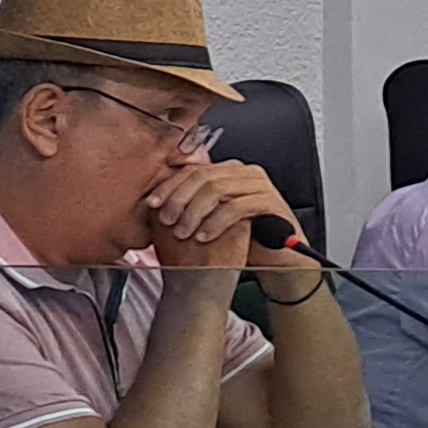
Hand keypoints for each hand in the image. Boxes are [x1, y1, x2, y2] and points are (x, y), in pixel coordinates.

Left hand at [137, 158, 291, 270]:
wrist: (276, 258)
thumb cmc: (240, 238)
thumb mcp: (210, 218)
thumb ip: (190, 204)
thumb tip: (154, 200)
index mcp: (230, 171)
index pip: (193, 170)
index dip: (169, 186)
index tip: (152, 204)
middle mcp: (246, 172)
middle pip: (203, 176)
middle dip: (179, 199)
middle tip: (166, 220)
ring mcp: (260, 185)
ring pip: (217, 189)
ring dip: (194, 212)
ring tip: (183, 232)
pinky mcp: (271, 202)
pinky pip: (236, 207)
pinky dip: (216, 222)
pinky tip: (203, 237)